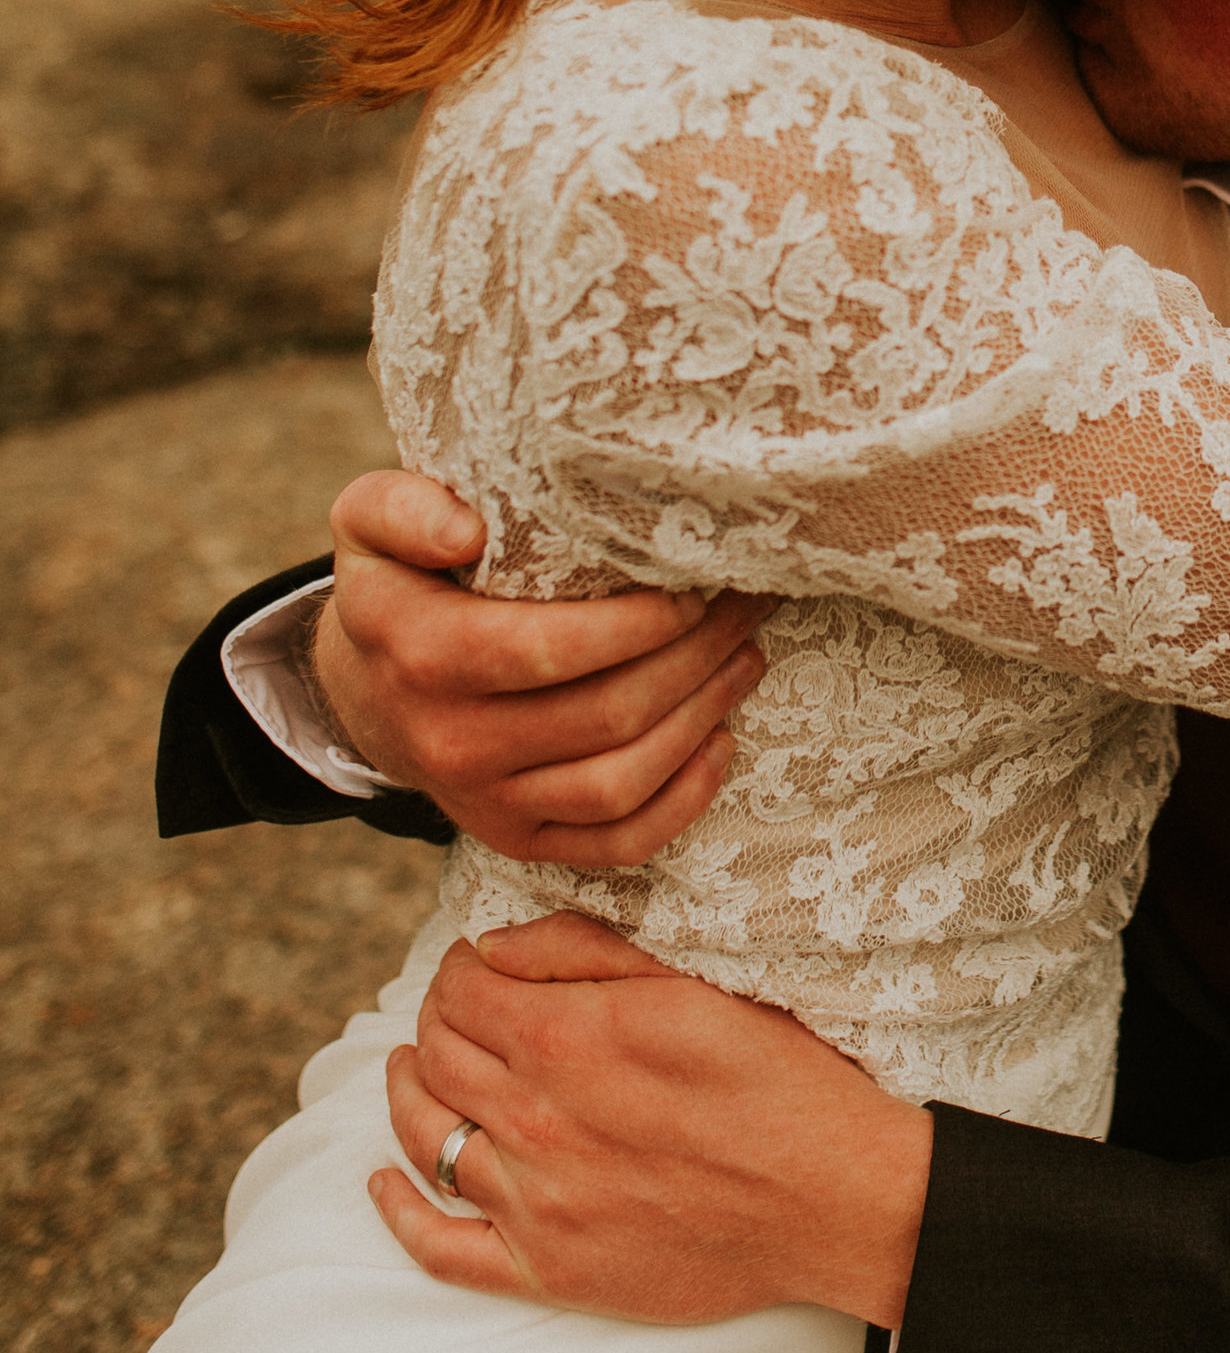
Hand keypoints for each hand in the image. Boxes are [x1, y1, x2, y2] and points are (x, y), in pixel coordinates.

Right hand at [318, 471, 768, 866]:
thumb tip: (465, 532)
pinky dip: (682, 800)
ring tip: (744, 656)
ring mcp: (484, 803)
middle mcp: (450, 742)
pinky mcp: (516, 840)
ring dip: (701, 718)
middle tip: (745, 603)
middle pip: (604, 713)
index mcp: (421, 654)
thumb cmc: (398, 584)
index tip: (693, 582)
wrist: (362, 692)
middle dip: (694, 655)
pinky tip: (719, 740)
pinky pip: (615, 844)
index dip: (638, 623)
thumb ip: (402, 508)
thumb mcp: (370, 522)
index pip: (549, 648)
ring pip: (618, 783)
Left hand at [370, 916, 931, 1330]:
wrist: (833, 1199)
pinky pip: (441, 1247)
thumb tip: (491, 947)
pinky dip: (398, 1212)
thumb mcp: (692, 984)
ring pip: (426, 1137)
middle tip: (453, 1010)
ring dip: (405, 1092)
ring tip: (409, 1069)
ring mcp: (536, 1202)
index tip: (475, 963)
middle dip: (433, 1019)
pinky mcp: (549, 1269)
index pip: (462, 989)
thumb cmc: (778, 1080)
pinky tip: (381, 1181)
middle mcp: (536, 1121)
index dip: (459, 967)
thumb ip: (582, 954)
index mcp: (569, 1039)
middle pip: (437, 1056)